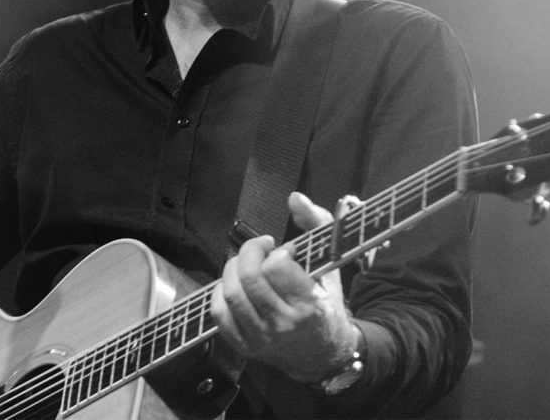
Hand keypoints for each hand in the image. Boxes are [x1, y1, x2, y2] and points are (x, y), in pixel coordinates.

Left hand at [210, 192, 359, 382]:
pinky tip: (235, 285)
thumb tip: (294, 197)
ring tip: (246, 265)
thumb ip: (316, 224)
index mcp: (309, 304)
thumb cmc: (324, 303)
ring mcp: (262, 338)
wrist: (323, 353)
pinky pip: (219, 314)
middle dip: (249, 252)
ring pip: (231, 294)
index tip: (285, 252)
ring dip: (233, 269)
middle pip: (250, 278)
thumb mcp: (330, 263)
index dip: (277, 251)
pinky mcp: (245, 346)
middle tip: (260, 248)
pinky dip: (220, 293)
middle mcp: (284, 324)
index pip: (277, 267)